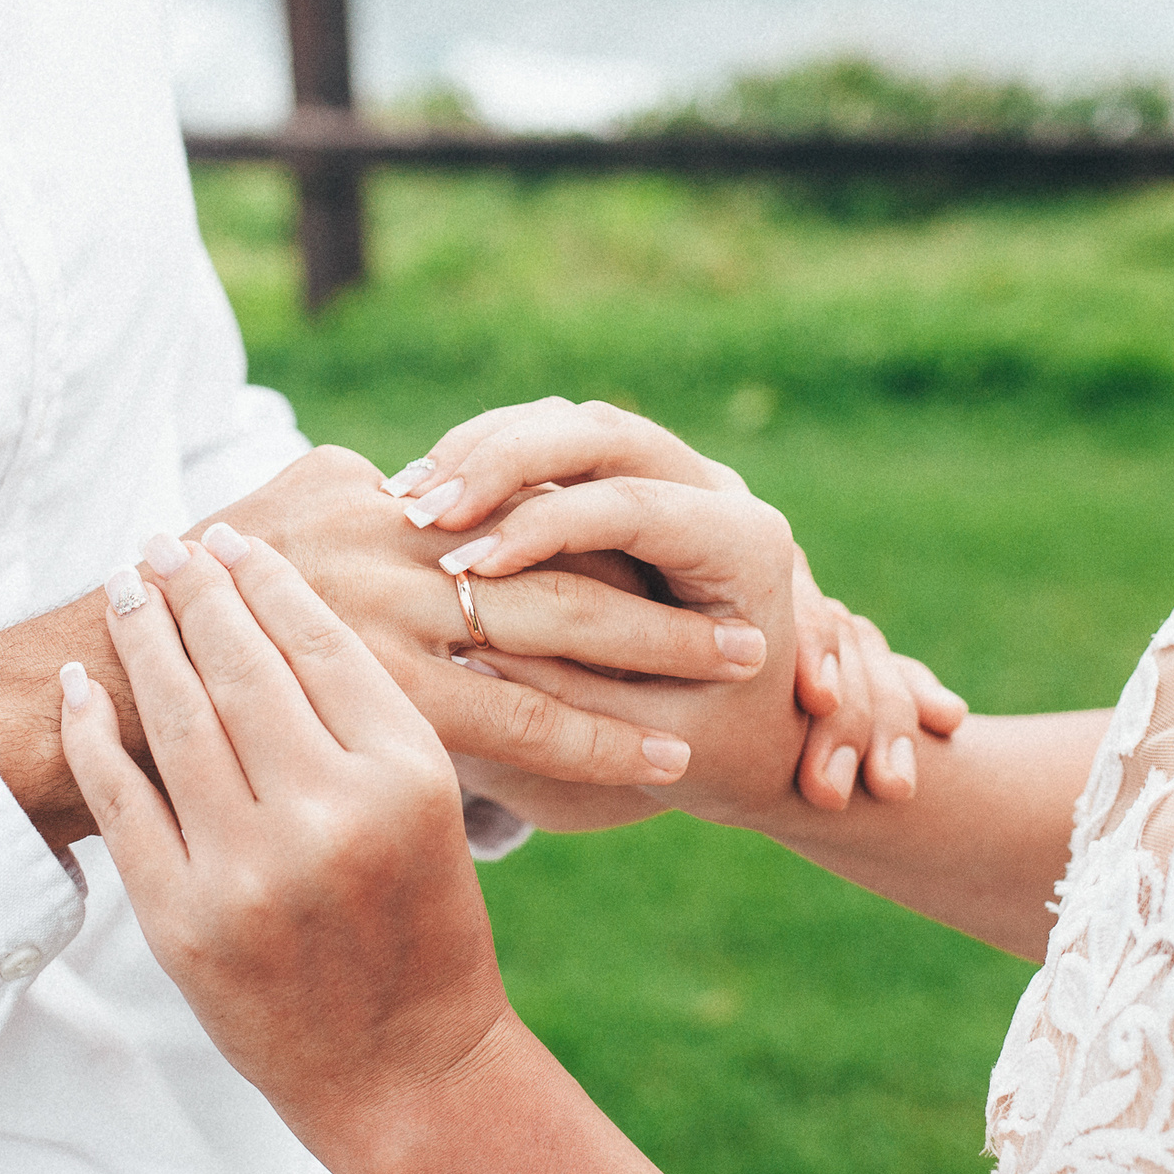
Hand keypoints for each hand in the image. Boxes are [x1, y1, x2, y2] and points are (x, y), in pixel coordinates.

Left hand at [57, 524, 510, 1165]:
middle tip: (162, 542)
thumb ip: (368, 714)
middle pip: (241, 668)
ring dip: (142, 637)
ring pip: (178, 719)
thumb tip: (280, 599)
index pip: (320, 644)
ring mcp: (249, 873)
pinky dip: (93, 731)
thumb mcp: (434, 807)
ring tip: (126, 586)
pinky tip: (83, 681)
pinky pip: (122, 801)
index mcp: (407, 778)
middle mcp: (330, 817)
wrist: (402, 1072)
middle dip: (194, 590)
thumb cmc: (423, 925)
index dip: (264, 580)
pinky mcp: (183, 922)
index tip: (230, 538)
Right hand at [199, 447, 775, 789]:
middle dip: (657, 607)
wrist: (92, 686)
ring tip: (726, 703)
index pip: (521, 516)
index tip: (688, 555)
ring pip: (545, 650)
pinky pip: (506, 729)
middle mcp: (389, 558)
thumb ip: (355, 498)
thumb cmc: (181, 603)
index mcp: (376, 509)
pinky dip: (586, 747)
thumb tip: (412, 485)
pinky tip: (651, 771)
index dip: (609, 540)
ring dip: (643, 675)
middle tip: (751, 629)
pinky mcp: (376, 715)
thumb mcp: (276, 516)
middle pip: (556, 575)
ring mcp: (383, 634)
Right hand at [394, 400, 964, 812]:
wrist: (764, 735)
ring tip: (409, 501)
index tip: (469, 568)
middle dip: (505, 461)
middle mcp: (716, 488)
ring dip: (485, 452)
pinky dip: (484, 459)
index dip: (546, 528)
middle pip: (600, 430)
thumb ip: (584, 695)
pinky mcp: (626, 480)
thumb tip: (476, 654)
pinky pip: (548, 442)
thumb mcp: (656, 736)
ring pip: (567, 421)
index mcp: (748, 545)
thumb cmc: (717, 751)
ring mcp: (671, 474)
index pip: (635, 505)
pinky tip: (417, 497)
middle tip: (426, 510)